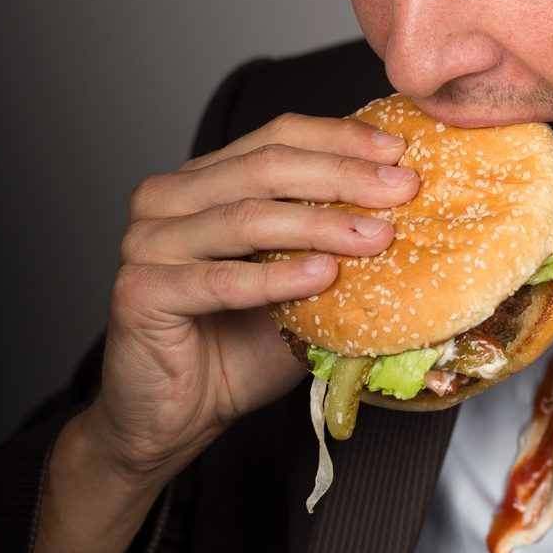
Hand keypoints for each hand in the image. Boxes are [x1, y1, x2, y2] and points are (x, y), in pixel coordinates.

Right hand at [87, 112, 419, 484]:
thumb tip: (412, 220)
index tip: (398, 152)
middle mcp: (168, 199)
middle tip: (402, 189)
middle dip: (342, 176)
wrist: (177, 415)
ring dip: (319, 225)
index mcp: (204, 181)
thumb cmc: (237, 348)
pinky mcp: (139, 291)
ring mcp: (147, 242)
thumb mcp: (300, 286)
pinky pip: (220, 280)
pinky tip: (323, 277)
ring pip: (245, 218)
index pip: (276, 137)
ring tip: (376, 237)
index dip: (340, 139)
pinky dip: (276, 278)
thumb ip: (334, 247)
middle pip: (264, 168)